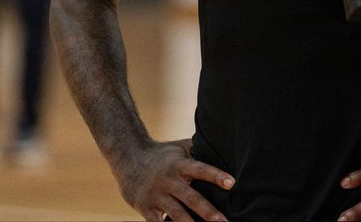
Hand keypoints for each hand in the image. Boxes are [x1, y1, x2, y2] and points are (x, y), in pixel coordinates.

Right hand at [116, 138, 233, 221]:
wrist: (128, 157)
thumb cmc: (161, 154)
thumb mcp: (179, 148)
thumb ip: (199, 150)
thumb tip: (224, 147)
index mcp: (179, 165)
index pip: (201, 169)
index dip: (216, 176)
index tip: (232, 183)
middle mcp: (169, 181)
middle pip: (191, 198)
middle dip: (209, 212)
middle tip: (224, 221)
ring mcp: (156, 196)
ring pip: (177, 215)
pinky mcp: (146, 208)